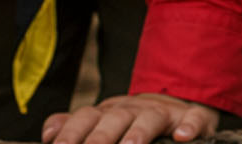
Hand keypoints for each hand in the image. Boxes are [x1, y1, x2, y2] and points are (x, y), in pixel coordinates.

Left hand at [44, 92, 217, 143]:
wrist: (175, 105)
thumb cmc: (130, 123)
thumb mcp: (102, 121)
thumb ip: (74, 126)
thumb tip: (47, 133)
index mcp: (109, 113)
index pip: (86, 117)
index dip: (71, 132)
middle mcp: (134, 110)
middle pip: (115, 118)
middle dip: (100, 136)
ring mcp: (163, 113)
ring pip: (151, 119)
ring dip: (140, 132)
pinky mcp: (192, 118)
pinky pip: (194, 119)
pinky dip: (189, 126)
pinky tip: (182, 137)